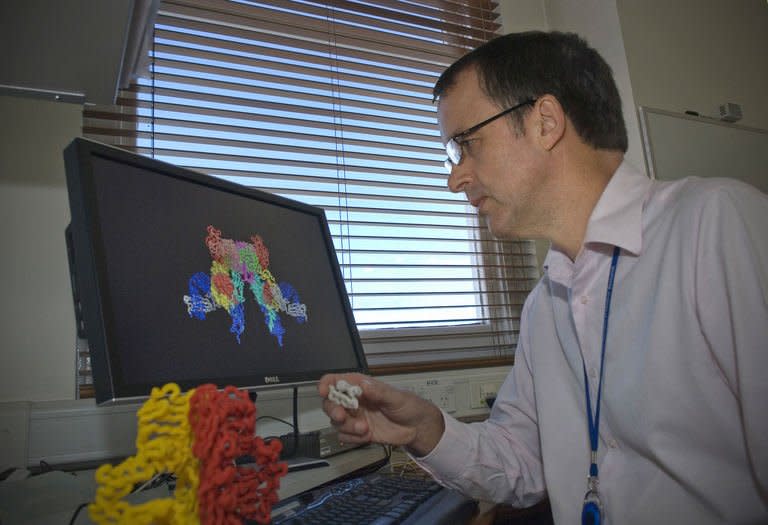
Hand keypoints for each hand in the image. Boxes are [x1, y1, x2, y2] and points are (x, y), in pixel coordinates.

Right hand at [318, 373, 444, 456]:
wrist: (418, 428)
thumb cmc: (409, 406)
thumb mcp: (395, 397)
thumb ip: (379, 392)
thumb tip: (363, 386)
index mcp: (361, 386)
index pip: (337, 381)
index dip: (327, 384)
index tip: (324, 391)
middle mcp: (354, 401)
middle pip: (330, 403)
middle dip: (333, 410)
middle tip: (342, 416)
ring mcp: (355, 417)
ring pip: (336, 422)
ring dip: (347, 427)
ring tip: (364, 429)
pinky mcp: (359, 432)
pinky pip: (345, 436)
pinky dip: (353, 438)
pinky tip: (367, 436)